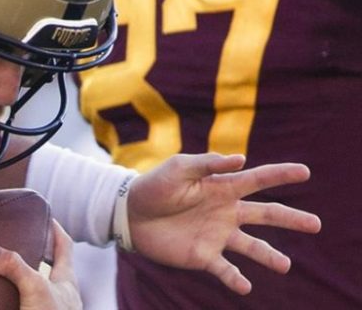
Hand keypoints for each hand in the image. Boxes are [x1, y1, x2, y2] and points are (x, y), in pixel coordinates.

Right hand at [0, 220, 80, 309]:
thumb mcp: (36, 288)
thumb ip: (14, 266)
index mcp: (66, 280)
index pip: (64, 245)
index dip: (54, 228)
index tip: (43, 215)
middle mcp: (57, 293)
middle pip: (45, 263)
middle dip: (29, 251)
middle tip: (10, 238)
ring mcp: (44, 306)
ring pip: (28, 283)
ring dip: (13, 274)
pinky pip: (15, 298)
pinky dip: (3, 293)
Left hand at [127, 153, 321, 294]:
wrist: (129, 213)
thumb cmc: (154, 186)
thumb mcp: (179, 168)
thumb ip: (208, 163)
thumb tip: (240, 159)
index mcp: (222, 188)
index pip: (258, 180)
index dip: (280, 175)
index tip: (304, 171)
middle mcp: (226, 213)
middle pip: (266, 215)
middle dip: (291, 219)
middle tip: (316, 224)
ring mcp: (217, 236)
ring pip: (252, 248)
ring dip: (269, 256)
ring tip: (285, 265)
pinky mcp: (203, 256)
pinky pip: (225, 270)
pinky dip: (236, 279)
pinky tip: (245, 286)